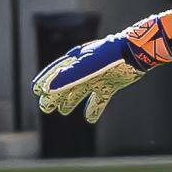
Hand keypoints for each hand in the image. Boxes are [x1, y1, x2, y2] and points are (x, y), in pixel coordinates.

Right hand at [31, 15, 171, 123]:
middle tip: (45, 107)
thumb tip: (48, 89)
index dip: (45, 80)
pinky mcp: (110, 84)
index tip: (35, 90)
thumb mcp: (87, 67)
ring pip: (80, 91)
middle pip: (66, 84)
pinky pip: (99, 98)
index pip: (56, 71)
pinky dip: (94, 108)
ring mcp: (98, 76)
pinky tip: (90, 118)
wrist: (136, 53)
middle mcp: (85, 68)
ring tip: (62, 111)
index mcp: (77, 60)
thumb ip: (68, 77)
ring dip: (71, 101)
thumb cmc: (110, 57)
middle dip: (55, 95)